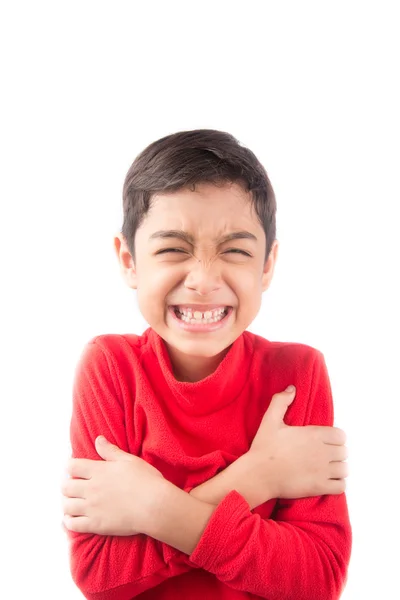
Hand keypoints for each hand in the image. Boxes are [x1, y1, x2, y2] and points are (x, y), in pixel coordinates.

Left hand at [61, 436, 164, 535]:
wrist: (155, 506)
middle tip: (73, 486)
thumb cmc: (146, 480)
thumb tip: (98, 439)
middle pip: (66, 486)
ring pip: (67, 505)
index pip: (72, 466)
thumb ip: (110, 450)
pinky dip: (68, 521)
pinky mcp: (96, 525)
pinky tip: (71, 518)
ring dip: (66, 502)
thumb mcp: (129, 460)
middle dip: (67, 485)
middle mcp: (91, 488)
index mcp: (99, 471)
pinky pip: (73, 525)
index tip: (74, 469)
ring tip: (72, 502)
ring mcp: (92, 508)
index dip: (71, 466)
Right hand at [247, 386, 348, 500]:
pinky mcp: (320, 487)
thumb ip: (281, 401)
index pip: (341, 435)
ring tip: (327, 468)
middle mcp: (322, 452)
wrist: (258, 475)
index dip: (335, 438)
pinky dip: (337, 484)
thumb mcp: (270, 420)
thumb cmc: (264, 448)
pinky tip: (327, 481)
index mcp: (313, 435)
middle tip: (323, 455)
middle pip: (344, 452)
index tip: (324, 441)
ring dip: (338, 468)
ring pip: (344, 469)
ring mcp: (322, 471)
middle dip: (336, 453)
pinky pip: (341, 486)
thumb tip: (292, 388)